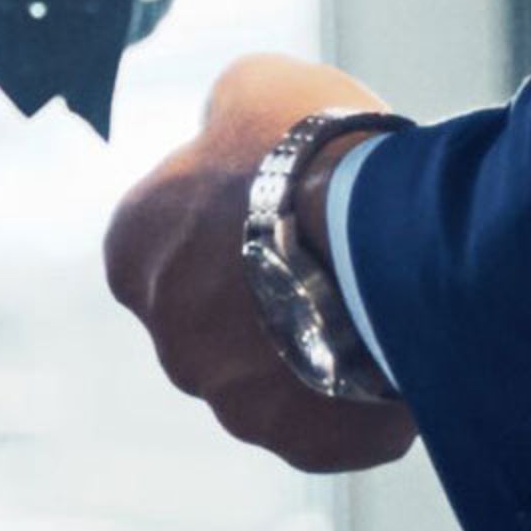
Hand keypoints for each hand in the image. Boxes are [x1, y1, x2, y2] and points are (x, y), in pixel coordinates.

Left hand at [101, 50, 416, 473]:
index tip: (282, 202)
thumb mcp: (251, 89)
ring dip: (319, 346)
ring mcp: (234, 403)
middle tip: (335, 252)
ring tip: (377, 299)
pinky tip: (396, 347)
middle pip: (222, 320)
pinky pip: (333, 422)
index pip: (171, 243)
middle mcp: (169, 340)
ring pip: (279, 377)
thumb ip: (224, 118)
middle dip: (270, 291)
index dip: (230, 218)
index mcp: (134, 254)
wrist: (377, 229)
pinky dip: (363, 395)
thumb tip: (229, 128)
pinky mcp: (302, 442)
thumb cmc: (307, 148)